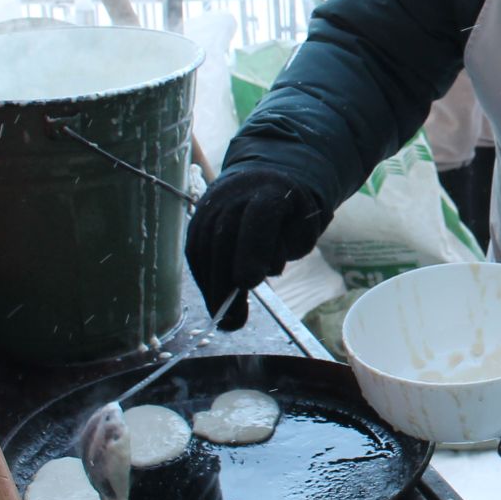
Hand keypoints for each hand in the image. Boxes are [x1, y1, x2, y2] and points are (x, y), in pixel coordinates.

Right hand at [185, 167, 330, 329]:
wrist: (263, 179)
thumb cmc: (290, 212)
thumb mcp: (305, 225)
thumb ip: (290, 245)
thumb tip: (259, 273)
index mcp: (271, 190)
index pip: (259, 216)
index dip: (252, 248)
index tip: (248, 283)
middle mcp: (235, 194)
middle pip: (224, 236)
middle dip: (226, 281)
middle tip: (232, 320)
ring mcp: (212, 205)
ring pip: (205, 247)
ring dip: (211, 287)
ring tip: (223, 319)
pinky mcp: (196, 219)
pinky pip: (195, 251)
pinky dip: (203, 279)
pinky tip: (213, 300)